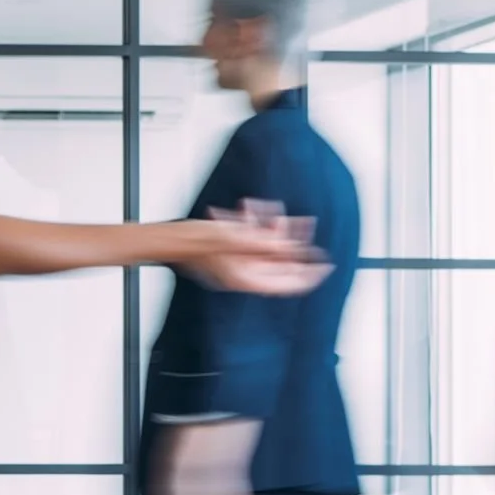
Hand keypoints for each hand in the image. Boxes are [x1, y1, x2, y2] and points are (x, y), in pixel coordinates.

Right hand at [181, 200, 333, 296]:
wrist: (170, 238)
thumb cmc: (193, 242)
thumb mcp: (235, 238)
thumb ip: (264, 243)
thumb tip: (288, 244)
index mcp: (246, 278)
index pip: (287, 283)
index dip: (308, 275)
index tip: (324, 264)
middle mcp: (245, 274)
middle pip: (280, 263)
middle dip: (292, 242)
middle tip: (304, 225)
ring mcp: (239, 263)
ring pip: (267, 249)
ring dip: (272, 230)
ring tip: (274, 213)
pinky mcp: (232, 252)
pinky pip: (254, 241)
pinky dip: (256, 227)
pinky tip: (251, 211)